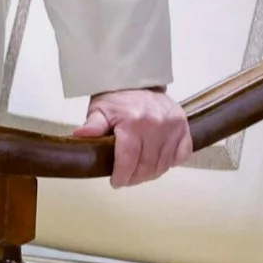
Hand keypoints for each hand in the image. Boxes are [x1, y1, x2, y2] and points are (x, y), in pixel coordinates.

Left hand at [74, 87, 191, 187]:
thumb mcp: (99, 109)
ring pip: (163, 164)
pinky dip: (170, 162)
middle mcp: (155, 124)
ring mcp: (172, 126)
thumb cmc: (117, 98)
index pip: (128, 159)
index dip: (122, 176)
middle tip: (127, 179)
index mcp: (132, 122)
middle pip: (146, 166)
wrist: (139, 80)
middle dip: (135, 178)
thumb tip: (79, 136)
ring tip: (140, 173)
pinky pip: (181, 154)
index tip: (116, 182)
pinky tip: (158, 161)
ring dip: (151, 174)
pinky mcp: (183, 126)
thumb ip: (93, 125)